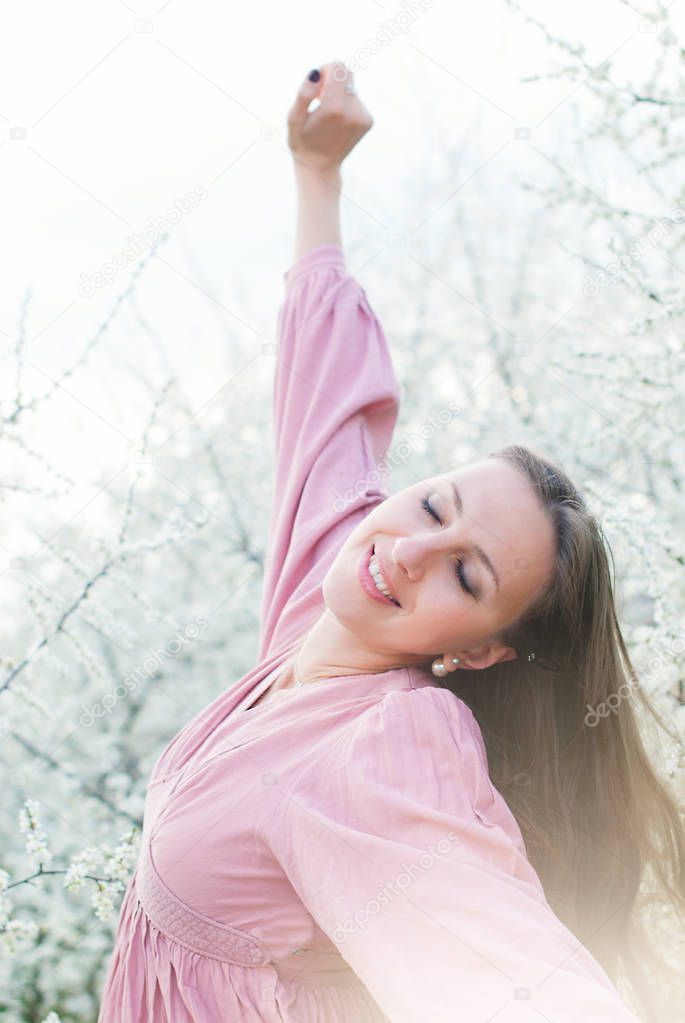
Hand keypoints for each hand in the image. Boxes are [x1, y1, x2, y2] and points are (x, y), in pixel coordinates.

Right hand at [287, 62, 373, 177]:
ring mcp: (363, 116)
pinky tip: (337, 122)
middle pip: (347, 73)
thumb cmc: (302, 141)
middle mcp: (353, 110)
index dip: (325, 70)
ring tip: (328, 115)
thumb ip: (303, 94)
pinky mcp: (368, 121)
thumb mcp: (294, 119)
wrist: (320, 167)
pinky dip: (347, 105)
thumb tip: (315, 73)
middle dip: (333, 79)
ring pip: (351, 87)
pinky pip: (357, 100)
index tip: (318, 85)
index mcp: (334, 107)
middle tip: (321, 98)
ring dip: (339, 94)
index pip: (338, 67)